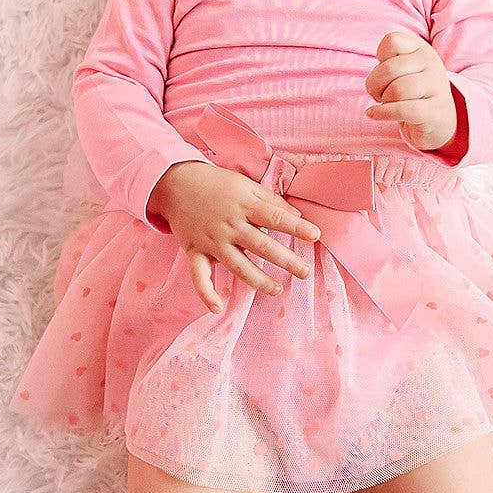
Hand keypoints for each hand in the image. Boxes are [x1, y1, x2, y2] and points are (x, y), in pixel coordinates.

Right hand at [149, 161, 320, 313]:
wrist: (176, 183)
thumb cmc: (217, 184)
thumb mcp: (246, 185)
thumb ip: (272, 201)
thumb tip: (299, 217)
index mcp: (244, 205)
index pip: (274, 217)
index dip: (296, 227)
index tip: (315, 236)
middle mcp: (229, 225)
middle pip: (261, 245)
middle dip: (285, 260)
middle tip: (305, 272)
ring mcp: (211, 241)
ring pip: (237, 265)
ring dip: (258, 280)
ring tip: (277, 290)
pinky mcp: (195, 251)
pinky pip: (199, 276)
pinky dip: (206, 293)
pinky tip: (218, 309)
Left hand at [363, 30, 457, 152]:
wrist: (439, 121)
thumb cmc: (413, 94)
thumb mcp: (403, 72)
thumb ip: (388, 64)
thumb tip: (372, 80)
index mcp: (422, 49)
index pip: (392, 41)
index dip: (380, 58)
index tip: (384, 73)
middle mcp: (432, 64)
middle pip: (389, 68)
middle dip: (375, 85)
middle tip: (379, 94)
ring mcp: (436, 87)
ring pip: (396, 90)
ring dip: (383, 100)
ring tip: (386, 104)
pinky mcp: (434, 111)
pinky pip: (402, 110)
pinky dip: (382, 113)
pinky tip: (374, 114)